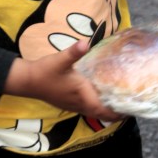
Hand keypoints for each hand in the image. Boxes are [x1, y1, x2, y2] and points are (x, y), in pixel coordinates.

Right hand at [5, 39, 120, 120]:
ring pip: (93, 112)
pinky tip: (98, 97)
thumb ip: (74, 52)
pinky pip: (86, 109)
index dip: (117, 113)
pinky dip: (96, 106)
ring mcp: (72, 105)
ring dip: (105, 110)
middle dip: (115, 113)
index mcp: (81, 95)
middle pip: (101, 114)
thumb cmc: (45, 71)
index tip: (130, 110)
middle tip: (128, 106)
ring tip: (117, 102)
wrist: (27, 80)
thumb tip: (85, 43)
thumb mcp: (60, 60)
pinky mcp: (67, 103)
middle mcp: (79, 103)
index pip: (103, 110)